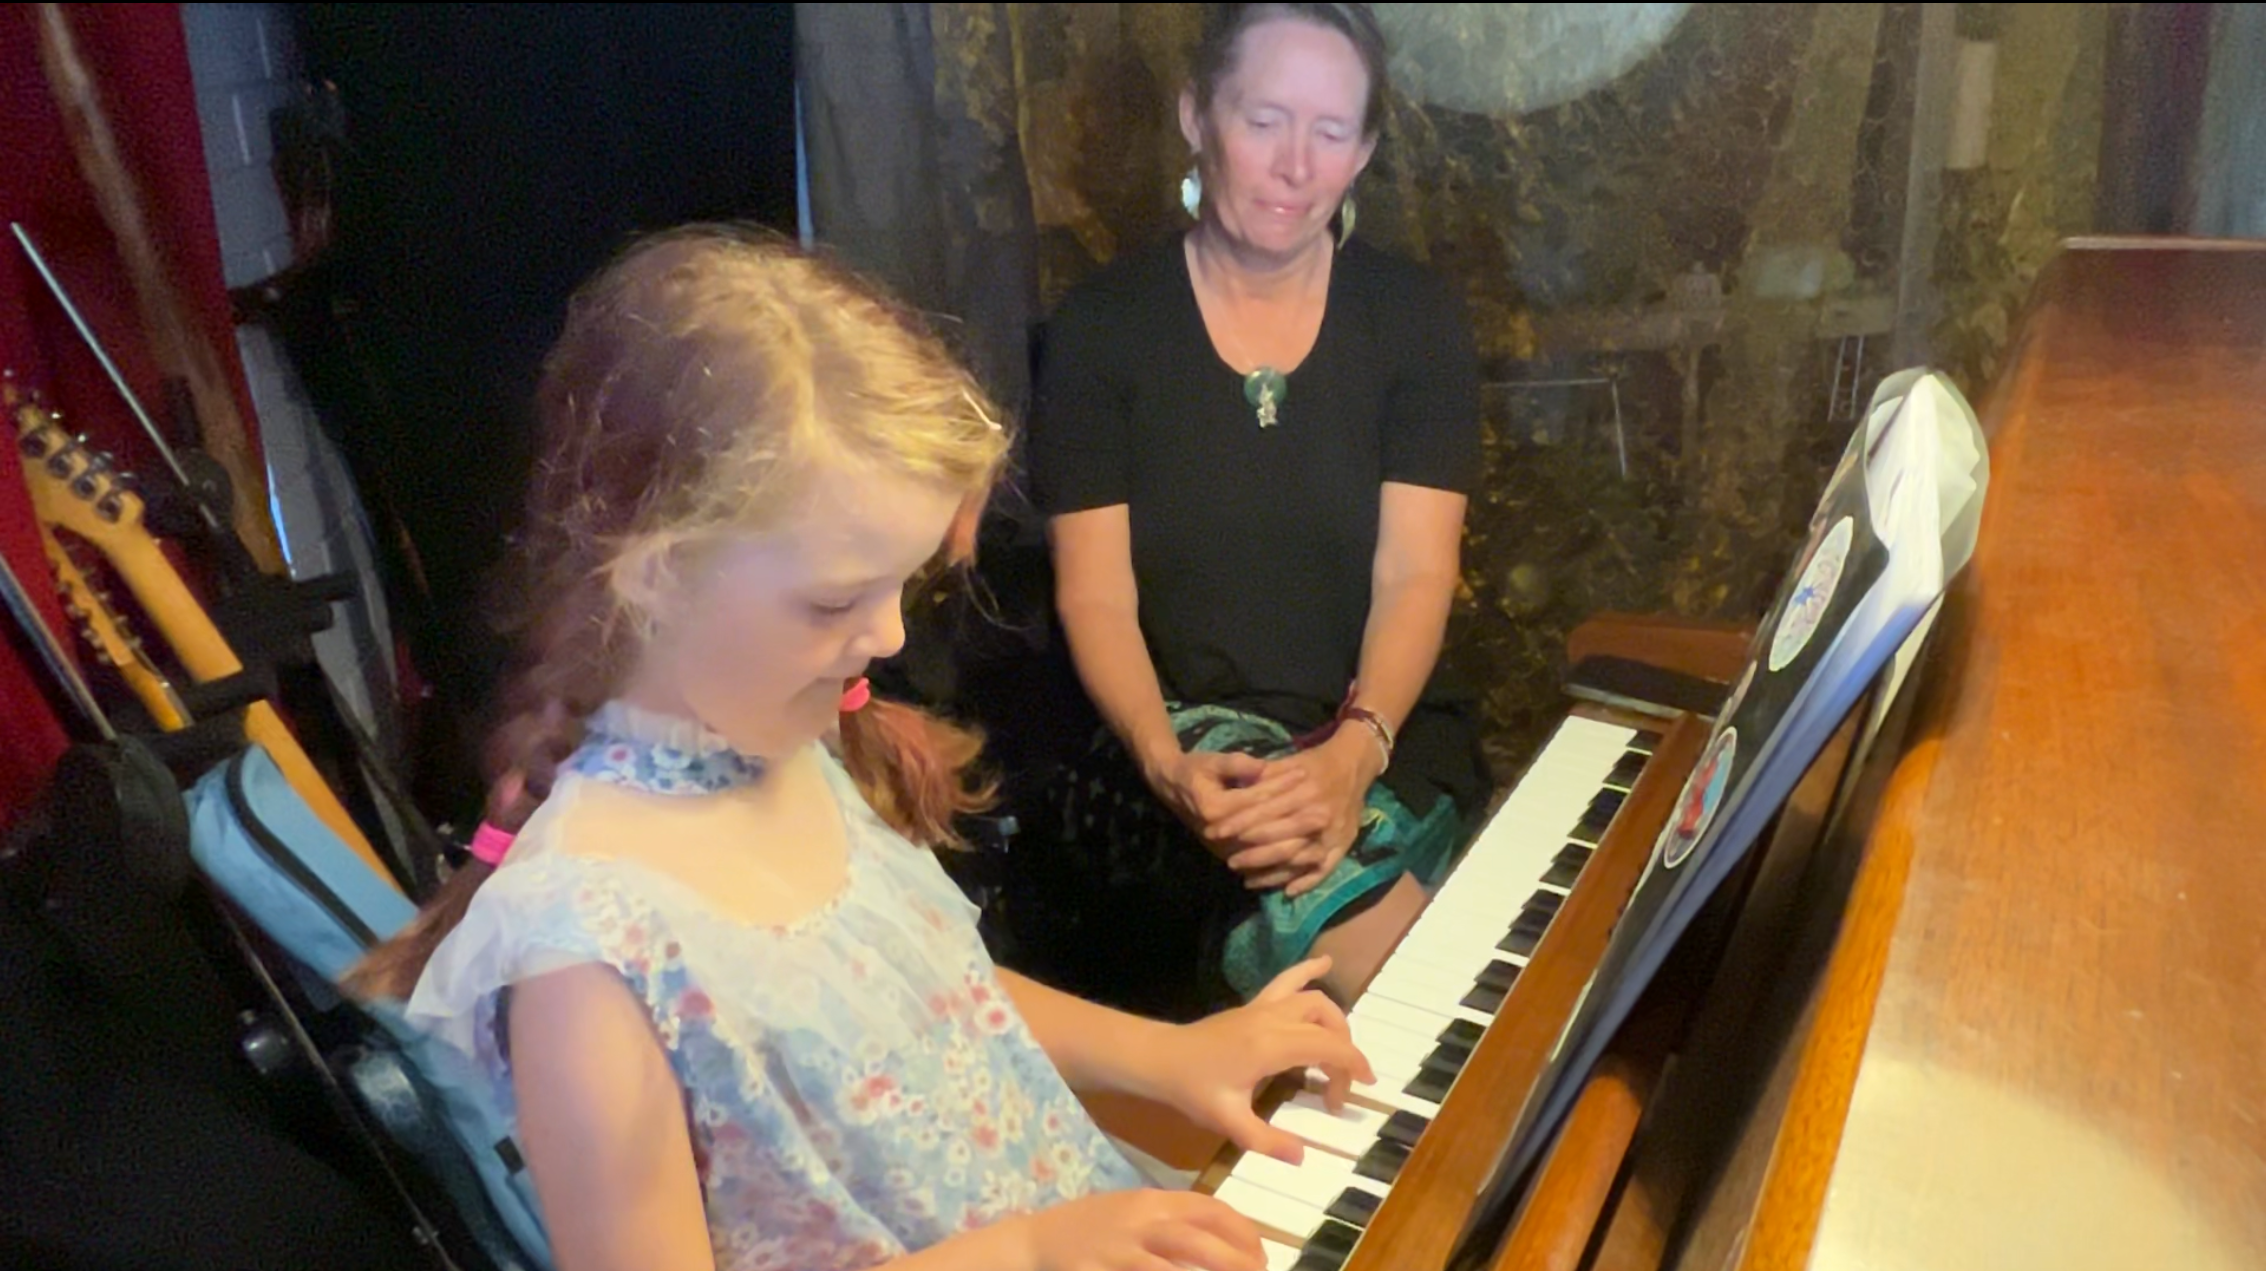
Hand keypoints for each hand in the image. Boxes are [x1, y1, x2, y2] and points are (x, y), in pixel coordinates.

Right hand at [1021, 1188, 1265, 1270]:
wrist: (1033, 1241)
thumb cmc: (1087, 1227)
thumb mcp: (1129, 1211)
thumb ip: (1168, 1221)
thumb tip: (1216, 1237)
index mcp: (1149, 1201)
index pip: (1207, 1207)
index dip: (1240, 1230)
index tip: (1259, 1252)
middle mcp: (1137, 1222)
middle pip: (1195, 1236)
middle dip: (1233, 1256)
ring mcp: (1118, 1251)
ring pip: (1169, 1267)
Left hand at [1139, 957, 1373, 1164]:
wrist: (1160, 1059)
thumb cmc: (1193, 1089)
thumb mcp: (1229, 1121)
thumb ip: (1267, 1141)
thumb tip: (1301, 1156)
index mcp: (1271, 1046)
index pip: (1328, 1047)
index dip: (1352, 1066)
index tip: (1364, 1087)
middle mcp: (1273, 1019)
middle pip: (1326, 1024)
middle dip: (1343, 1053)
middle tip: (1336, 1089)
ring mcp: (1263, 1008)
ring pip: (1313, 1000)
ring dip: (1334, 1021)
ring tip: (1341, 1049)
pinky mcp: (1254, 1006)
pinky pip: (1287, 981)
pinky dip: (1308, 971)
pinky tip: (1325, 962)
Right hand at [1145, 749, 1308, 862]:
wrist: (1171, 787)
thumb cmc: (1194, 769)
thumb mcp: (1212, 761)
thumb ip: (1237, 765)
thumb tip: (1264, 768)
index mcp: (1215, 809)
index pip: (1256, 801)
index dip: (1282, 787)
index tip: (1306, 776)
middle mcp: (1219, 835)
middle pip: (1265, 833)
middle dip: (1297, 823)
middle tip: (1326, 813)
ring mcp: (1224, 848)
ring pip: (1265, 856)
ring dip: (1293, 849)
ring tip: (1321, 838)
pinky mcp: (1229, 854)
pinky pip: (1260, 866)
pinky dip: (1282, 865)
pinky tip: (1304, 859)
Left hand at [1210, 733, 1380, 896]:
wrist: (1354, 763)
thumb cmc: (1314, 763)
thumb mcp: (1286, 761)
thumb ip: (1262, 776)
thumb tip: (1234, 789)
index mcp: (1303, 792)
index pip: (1264, 813)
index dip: (1237, 824)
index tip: (1216, 834)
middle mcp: (1319, 815)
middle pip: (1280, 841)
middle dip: (1251, 855)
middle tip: (1229, 863)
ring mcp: (1333, 833)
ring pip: (1298, 860)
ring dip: (1272, 874)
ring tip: (1248, 880)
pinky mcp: (1344, 844)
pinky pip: (1324, 869)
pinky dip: (1307, 882)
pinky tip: (1286, 891)